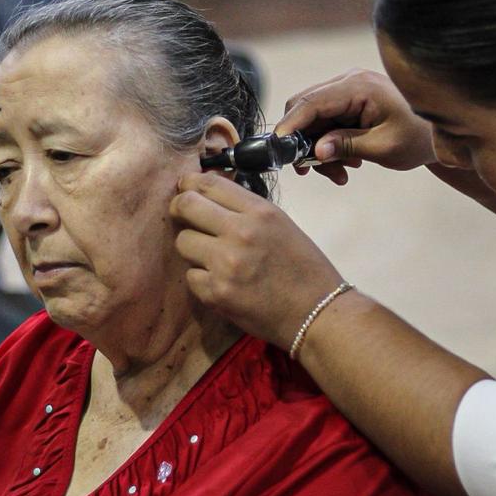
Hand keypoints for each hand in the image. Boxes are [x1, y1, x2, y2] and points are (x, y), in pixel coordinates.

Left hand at [171, 172, 343, 346]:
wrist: (317, 313)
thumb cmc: (304, 268)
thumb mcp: (282, 226)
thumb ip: (247, 211)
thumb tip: (210, 199)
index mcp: (260, 212)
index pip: (209, 183)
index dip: (189, 182)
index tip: (184, 188)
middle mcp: (240, 232)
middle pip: (186, 205)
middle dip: (178, 208)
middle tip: (181, 215)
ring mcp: (225, 264)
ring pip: (183, 241)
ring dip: (192, 248)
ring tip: (211, 257)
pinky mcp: (216, 293)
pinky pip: (191, 276)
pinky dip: (202, 280)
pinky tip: (222, 284)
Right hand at [276, 68, 436, 184]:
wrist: (442, 133)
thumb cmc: (420, 137)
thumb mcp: (384, 147)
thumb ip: (347, 146)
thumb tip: (315, 151)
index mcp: (359, 87)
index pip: (312, 102)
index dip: (291, 125)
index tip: (278, 148)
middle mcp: (350, 82)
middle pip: (306, 108)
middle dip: (304, 142)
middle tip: (309, 171)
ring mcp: (350, 90)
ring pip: (314, 119)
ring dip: (319, 148)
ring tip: (340, 173)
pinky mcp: (351, 101)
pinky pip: (327, 122)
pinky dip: (330, 144)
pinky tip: (347, 163)